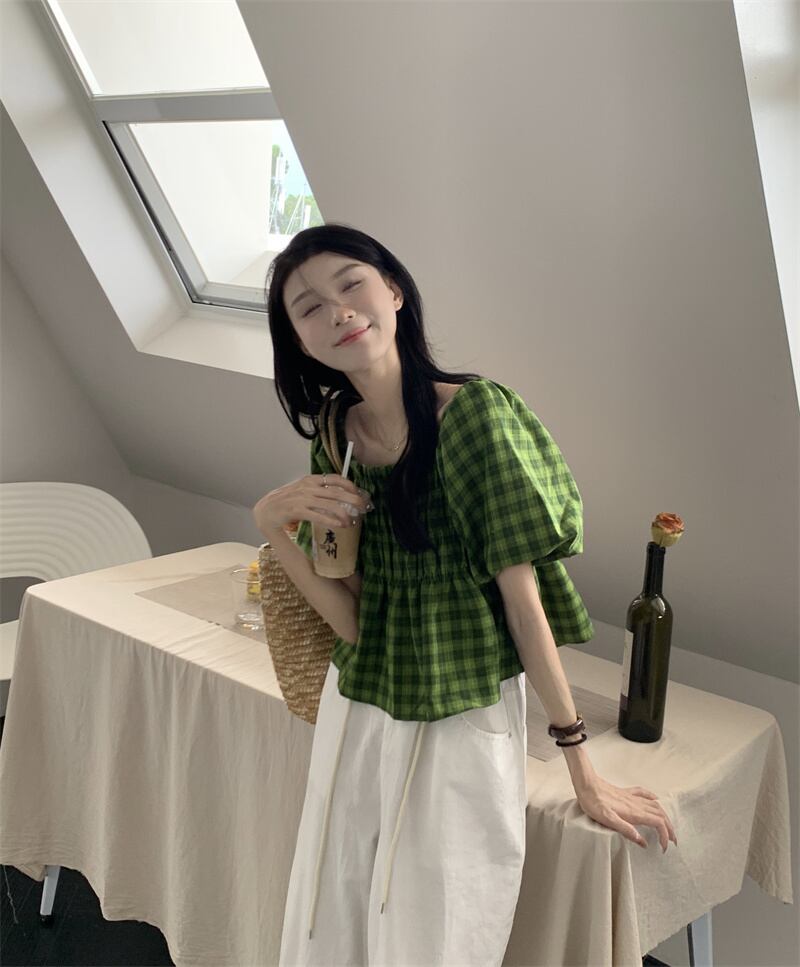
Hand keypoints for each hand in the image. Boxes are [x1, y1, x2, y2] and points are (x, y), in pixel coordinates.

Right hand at [252, 474, 370, 534]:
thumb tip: (341, 498)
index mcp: (310, 480)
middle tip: (364, 507)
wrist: (265, 511)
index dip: (349, 485)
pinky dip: (330, 520)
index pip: (334, 478)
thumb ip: (319, 493)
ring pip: (328, 504)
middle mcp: (307, 487)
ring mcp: (301, 498)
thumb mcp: (304, 492)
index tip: (359, 492)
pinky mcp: (295, 510)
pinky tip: (340, 525)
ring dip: (343, 513)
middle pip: (335, 492)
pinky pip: (317, 515)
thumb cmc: (287, 502)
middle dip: (352, 499)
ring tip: (352, 521)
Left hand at [573, 774, 677, 852]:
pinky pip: (644, 794)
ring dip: (664, 816)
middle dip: (669, 828)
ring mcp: (631, 797)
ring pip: (655, 805)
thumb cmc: (593, 803)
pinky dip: (653, 798)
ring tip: (668, 827)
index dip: (665, 836)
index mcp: (634, 812)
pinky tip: (656, 799)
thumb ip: (626, 830)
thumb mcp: (608, 820)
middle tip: (673, 841)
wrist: (586, 784)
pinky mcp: (625, 792)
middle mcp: (636, 804)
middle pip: (661, 815)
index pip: (658, 823)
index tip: (664, 848)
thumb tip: (643, 842)